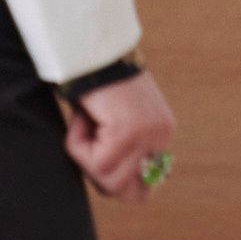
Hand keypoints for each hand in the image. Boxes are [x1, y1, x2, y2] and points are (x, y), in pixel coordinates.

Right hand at [62, 70, 177, 203]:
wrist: (89, 46)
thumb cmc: (92, 79)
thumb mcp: (112, 118)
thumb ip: (116, 147)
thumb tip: (110, 182)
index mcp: (161, 131)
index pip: (146, 188)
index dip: (117, 185)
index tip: (98, 163)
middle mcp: (162, 134)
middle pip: (127, 193)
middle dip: (99, 174)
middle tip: (87, 139)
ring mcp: (148, 135)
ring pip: (107, 180)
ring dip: (84, 154)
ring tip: (85, 119)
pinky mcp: (129, 132)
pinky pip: (95, 162)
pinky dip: (78, 143)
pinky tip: (83, 114)